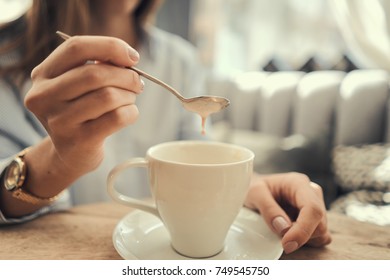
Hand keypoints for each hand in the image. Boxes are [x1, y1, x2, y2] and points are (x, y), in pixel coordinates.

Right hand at [25, 35, 142, 174]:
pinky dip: (131, 112)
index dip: (110, 47)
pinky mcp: (78, 140)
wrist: (70, 154)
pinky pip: (117, 117)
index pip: (76, 47)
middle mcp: (44, 96)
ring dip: (129, 95)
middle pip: (95, 74)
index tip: (132, 57)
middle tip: (137, 83)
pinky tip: (129, 114)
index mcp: (42, 75)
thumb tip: (128, 58)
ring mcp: (59, 120)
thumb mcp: (79, 86)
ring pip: (108, 96)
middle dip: (127, 76)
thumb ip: (98, 66)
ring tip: (130, 99)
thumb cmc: (81, 112)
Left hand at [245, 172, 330, 253]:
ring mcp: (316, 206)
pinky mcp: (316, 219)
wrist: (255, 189)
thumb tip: (284, 228)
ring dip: (302, 239)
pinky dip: (306, 241)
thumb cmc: (254, 187)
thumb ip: (268, 209)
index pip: (312, 209)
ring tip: (281, 229)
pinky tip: (290, 233)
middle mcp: (312, 193)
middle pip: (320, 224)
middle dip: (299, 236)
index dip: (302, 230)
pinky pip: (320, 237)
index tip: (286, 244)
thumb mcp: (254, 193)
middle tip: (277, 233)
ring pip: (321, 233)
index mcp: (298, 183)